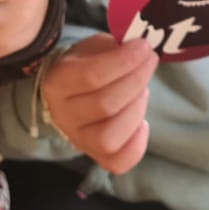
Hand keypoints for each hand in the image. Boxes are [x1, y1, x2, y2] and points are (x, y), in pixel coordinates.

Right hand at [42, 34, 157, 174]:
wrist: (69, 92)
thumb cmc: (85, 65)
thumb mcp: (94, 47)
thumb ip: (113, 48)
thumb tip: (141, 50)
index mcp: (58, 81)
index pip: (91, 76)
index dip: (123, 62)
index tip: (143, 47)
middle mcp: (64, 114)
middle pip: (105, 105)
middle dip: (136, 80)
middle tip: (150, 61)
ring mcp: (78, 139)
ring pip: (109, 138)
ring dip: (135, 111)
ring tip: (143, 91)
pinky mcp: (95, 155)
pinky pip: (117, 162)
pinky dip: (136, 145)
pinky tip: (142, 124)